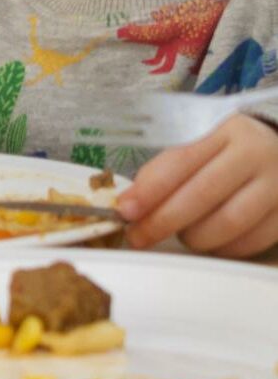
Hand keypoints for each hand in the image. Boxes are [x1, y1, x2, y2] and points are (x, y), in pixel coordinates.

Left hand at [116, 113, 277, 257]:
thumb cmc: (232, 146)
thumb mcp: (204, 140)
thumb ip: (171, 166)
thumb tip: (133, 202)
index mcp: (226, 131)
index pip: (180, 161)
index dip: (149, 189)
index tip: (124, 209)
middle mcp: (255, 156)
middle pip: (202, 194)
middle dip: (163, 220)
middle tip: (139, 236)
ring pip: (229, 223)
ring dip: (194, 236)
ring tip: (180, 236)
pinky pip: (252, 241)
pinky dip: (224, 248)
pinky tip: (210, 243)